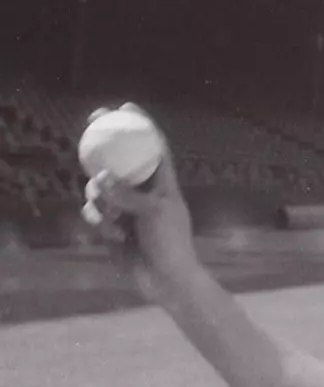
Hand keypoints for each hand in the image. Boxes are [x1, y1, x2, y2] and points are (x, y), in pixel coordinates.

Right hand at [81, 103, 195, 301]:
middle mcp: (144, 191)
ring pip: (101, 188)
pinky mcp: (112, 226)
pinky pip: (95, 213)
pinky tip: (112, 234)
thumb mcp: (153, 213)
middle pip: (120, 160)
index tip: (125, 106)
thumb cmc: (170, 243)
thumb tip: (101, 175)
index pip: (153, 145)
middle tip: (89, 130)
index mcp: (163, 182)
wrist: (166, 280)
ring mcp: (126, 208)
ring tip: (113, 216)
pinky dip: (100, 221)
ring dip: (101, 198)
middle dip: (102, 146)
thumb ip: (128, 194)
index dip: (141, 124)